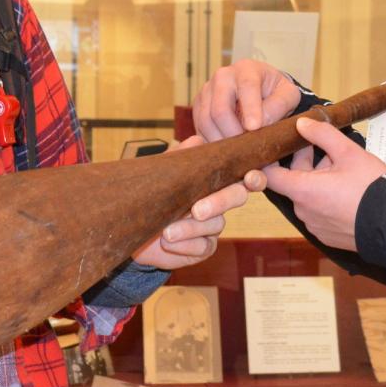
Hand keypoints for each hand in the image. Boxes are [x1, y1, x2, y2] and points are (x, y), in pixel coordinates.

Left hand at [131, 136, 266, 268]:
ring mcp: (213, 225)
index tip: (249, 178)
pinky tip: (168, 242)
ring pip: (216, 224)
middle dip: (219, 202)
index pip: (240, 174)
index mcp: (213, 179)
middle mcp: (219, 200)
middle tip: (197, 210)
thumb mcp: (161, 174)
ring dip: (190, 228)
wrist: (132, 227)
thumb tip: (197, 140)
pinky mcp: (204, 246)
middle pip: (237, 197)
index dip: (253, 177)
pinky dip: (185, 244)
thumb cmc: (152, 194)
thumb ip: (178, 158)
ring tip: (167, 232)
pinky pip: (204, 246)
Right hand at [192, 60, 302, 140]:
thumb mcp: (288, 94)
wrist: (261, 91)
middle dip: (233, 132)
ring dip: (221, 140)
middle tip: (245, 148)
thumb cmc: (276, 92)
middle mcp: (222, 77)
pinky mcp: (199, 107)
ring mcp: (207, 91)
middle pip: (220, 108)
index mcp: (246, 70)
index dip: (250, 109)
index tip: (255, 128)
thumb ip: (280, 105)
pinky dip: (212, 142)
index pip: (246, 87)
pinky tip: (226, 149)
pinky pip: (200, 128)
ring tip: (237, 151)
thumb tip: (262, 122)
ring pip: (206, 121)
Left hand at [263, 117, 385, 251]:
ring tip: (341, 168)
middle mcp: (303, 212)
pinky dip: (325, 200)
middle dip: (305, 164)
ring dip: (317, 181)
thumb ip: (322, 134)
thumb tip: (301, 124)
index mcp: (303, 191)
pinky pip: (319, 213)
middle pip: (293, 183)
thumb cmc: (371, 187)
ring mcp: (315, 226)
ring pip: (308, 197)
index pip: (269, 176)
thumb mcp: (348, 152)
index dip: (269, 159)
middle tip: (325, 149)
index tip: (277, 147)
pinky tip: (346, 190)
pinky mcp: (327, 236)